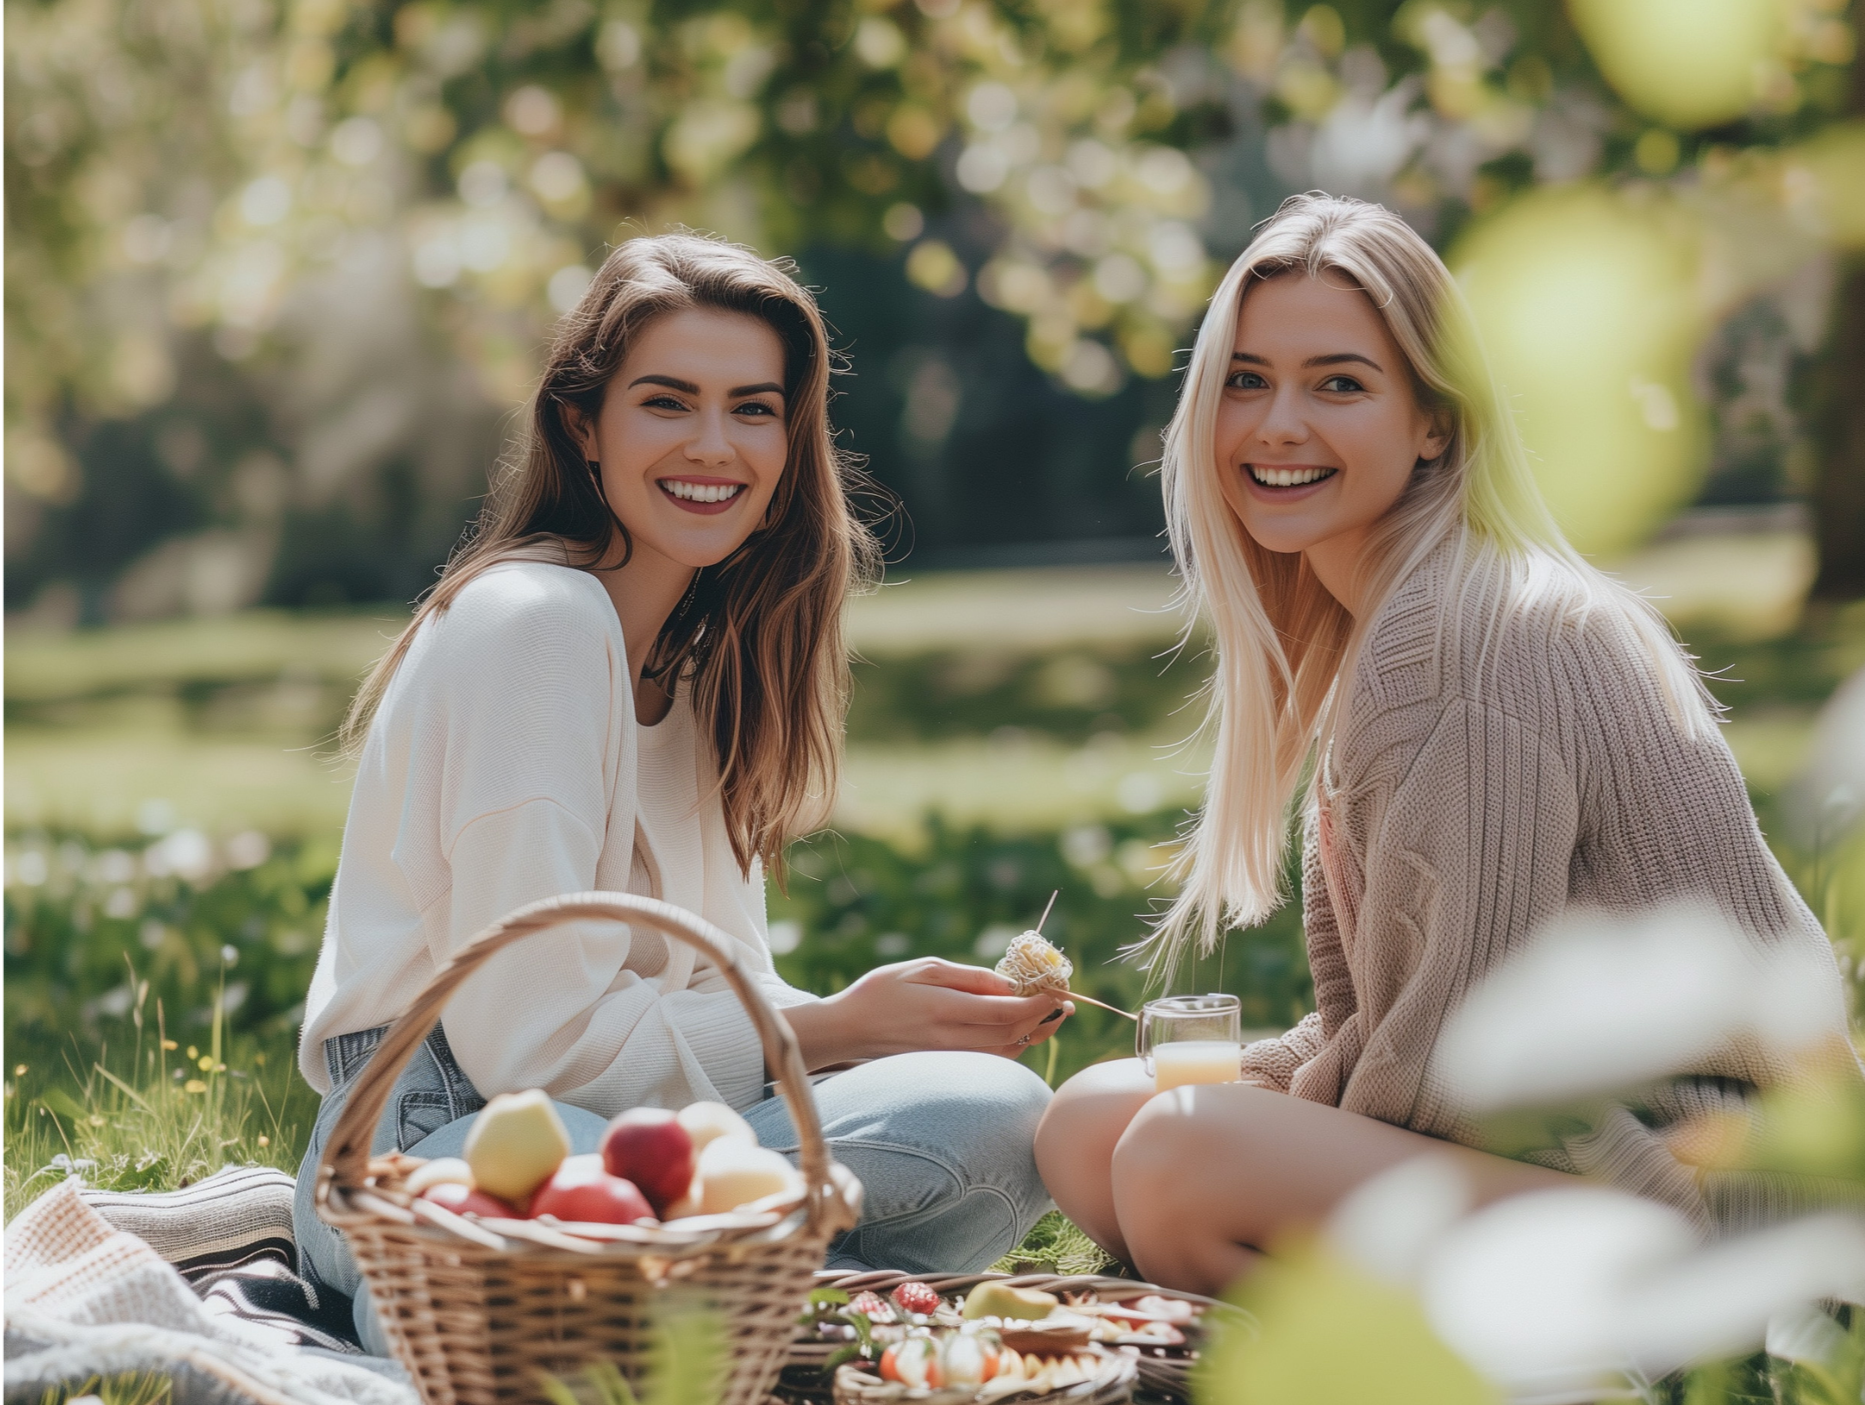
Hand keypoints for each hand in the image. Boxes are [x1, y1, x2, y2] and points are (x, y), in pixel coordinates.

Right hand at [782, 959, 1072, 1069]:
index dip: (1039, 1003)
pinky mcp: (944, 1069)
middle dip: (1044, 1019)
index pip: (1006, 1012)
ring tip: (1052, 1015)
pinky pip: (989, 1061)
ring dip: (1033, 1035)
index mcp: (943, 1010)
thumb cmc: (881, 991)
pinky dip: (1012, 1046)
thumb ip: (967, 977)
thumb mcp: (921, 969)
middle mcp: (949, 1040)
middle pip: (1012, 1036)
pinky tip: (1021, 1030)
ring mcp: (947, 1059)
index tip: (1059, 990)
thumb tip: (1008, 984)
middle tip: (1064, 1001)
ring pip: (1004, 1053)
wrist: (845, 1030)